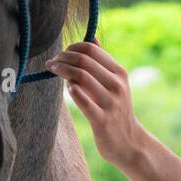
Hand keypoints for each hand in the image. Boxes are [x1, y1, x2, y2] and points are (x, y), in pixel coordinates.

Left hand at [47, 40, 151, 168]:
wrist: (129, 142)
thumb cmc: (116, 109)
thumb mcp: (116, 84)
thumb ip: (103, 63)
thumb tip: (92, 38)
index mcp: (120, 73)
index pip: (92, 49)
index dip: (72, 47)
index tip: (61, 53)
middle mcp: (117, 85)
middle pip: (84, 61)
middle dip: (63, 57)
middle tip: (51, 61)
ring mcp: (110, 103)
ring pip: (81, 77)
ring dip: (62, 70)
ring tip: (52, 70)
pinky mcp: (102, 120)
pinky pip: (82, 100)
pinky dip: (71, 90)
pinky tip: (67, 88)